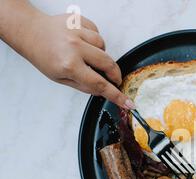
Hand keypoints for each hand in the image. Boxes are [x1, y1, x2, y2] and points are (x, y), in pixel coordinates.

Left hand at [17, 12, 133, 108]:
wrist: (30, 32)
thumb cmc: (43, 56)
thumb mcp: (60, 78)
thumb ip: (83, 86)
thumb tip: (102, 91)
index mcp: (69, 65)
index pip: (99, 84)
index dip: (116, 95)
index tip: (128, 102)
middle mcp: (74, 47)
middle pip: (108, 63)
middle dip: (114, 74)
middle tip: (114, 79)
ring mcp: (77, 31)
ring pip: (103, 46)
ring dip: (100, 54)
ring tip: (87, 55)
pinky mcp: (79, 20)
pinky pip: (97, 33)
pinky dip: (94, 40)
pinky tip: (83, 42)